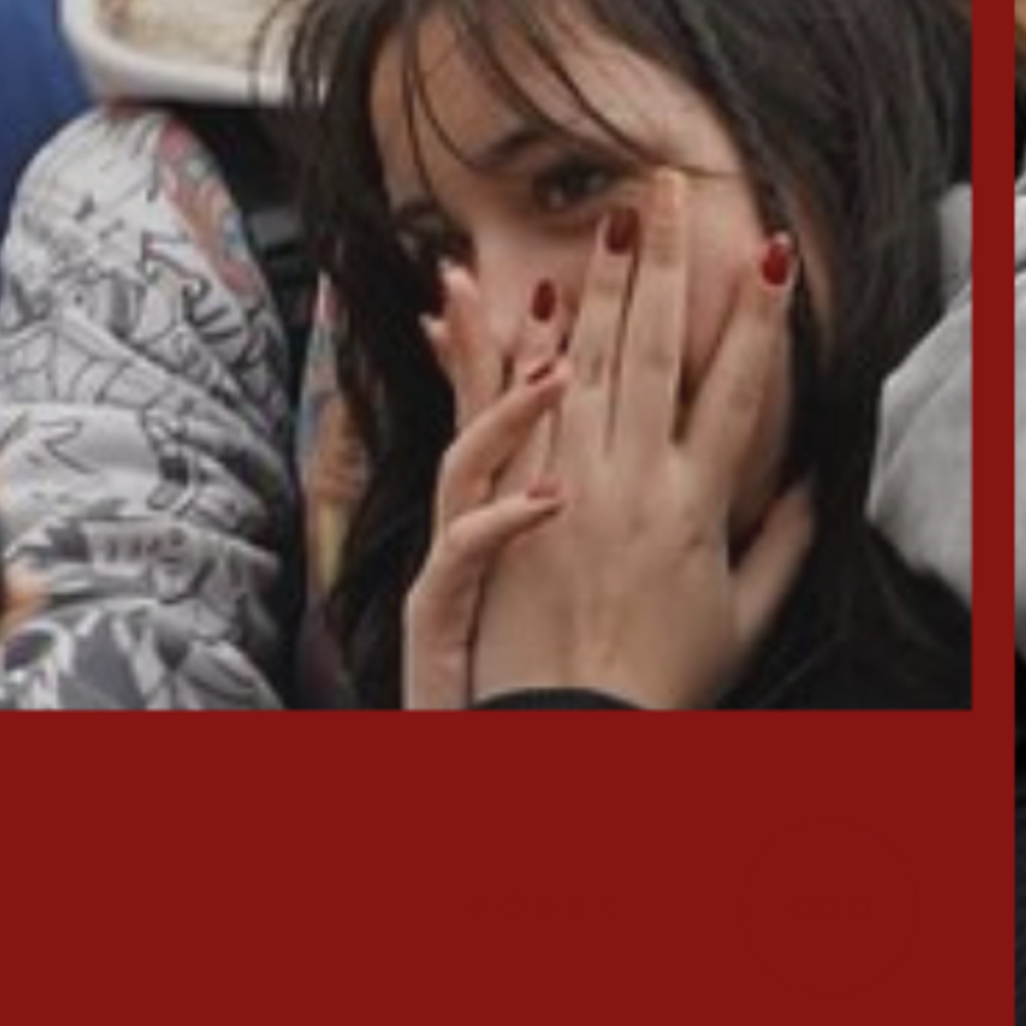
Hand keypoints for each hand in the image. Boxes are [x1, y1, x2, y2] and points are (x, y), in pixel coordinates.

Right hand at [402, 264, 569, 709]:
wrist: (479, 750)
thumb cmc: (511, 678)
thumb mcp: (526, 592)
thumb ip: (549, 524)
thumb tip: (581, 470)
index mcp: (499, 518)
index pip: (500, 415)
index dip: (503, 348)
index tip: (510, 282)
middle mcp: (468, 529)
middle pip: (471, 416)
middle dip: (477, 340)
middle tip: (473, 274)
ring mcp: (453, 566)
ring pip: (467, 467)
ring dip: (509, 412)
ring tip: (555, 368)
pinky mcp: (443, 611)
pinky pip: (471, 553)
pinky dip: (510, 520)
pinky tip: (553, 495)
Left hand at [467, 175, 816, 708]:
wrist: (572, 723)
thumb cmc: (665, 677)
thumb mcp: (746, 615)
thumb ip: (782, 541)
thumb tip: (814, 478)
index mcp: (699, 506)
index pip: (738, 389)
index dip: (757, 317)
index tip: (774, 251)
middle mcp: (634, 480)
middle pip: (652, 349)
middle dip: (666, 263)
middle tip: (669, 190)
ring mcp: (568, 481)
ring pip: (584, 361)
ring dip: (599, 282)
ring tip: (611, 217)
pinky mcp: (514, 494)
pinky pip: (509, 405)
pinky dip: (508, 346)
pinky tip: (510, 295)